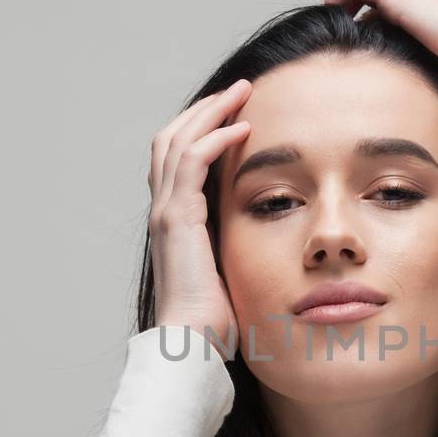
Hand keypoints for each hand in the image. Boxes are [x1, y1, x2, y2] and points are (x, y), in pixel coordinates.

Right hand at [149, 80, 252, 354]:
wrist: (191, 346)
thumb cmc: (215, 324)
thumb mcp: (231, 276)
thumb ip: (240, 254)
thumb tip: (273, 250)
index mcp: (175, 224)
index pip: (178, 161)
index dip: (202, 131)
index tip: (236, 115)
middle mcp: (164, 212)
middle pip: (171, 139)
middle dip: (204, 110)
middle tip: (238, 91)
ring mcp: (166, 214)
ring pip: (177, 140)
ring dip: (210, 112)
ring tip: (241, 94)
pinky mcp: (176, 220)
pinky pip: (190, 162)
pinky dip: (214, 138)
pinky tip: (242, 128)